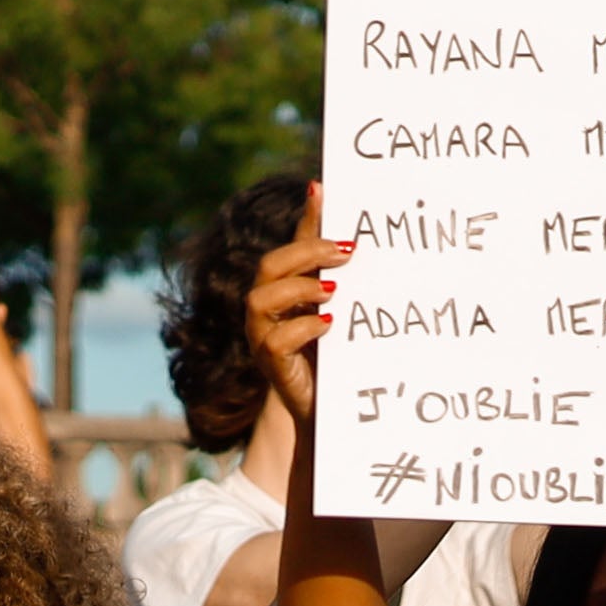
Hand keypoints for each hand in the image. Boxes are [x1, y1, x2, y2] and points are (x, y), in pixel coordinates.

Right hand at [246, 190, 340, 427]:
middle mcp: (266, 309)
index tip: (329, 199)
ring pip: (260, 299)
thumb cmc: (333, 351)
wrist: (331, 406)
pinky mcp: (272, 365)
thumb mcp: (340, 304)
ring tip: (332, 291)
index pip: (289, 247)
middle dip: (306, 254)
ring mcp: (263, 336)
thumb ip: (333, 264)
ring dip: (298, 288)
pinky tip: (328, 324)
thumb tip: (334, 204)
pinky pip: (276, 340)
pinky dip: (303, 327)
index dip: (306, 223)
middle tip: (345, 253)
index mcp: (283, 289)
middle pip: (269, 267)